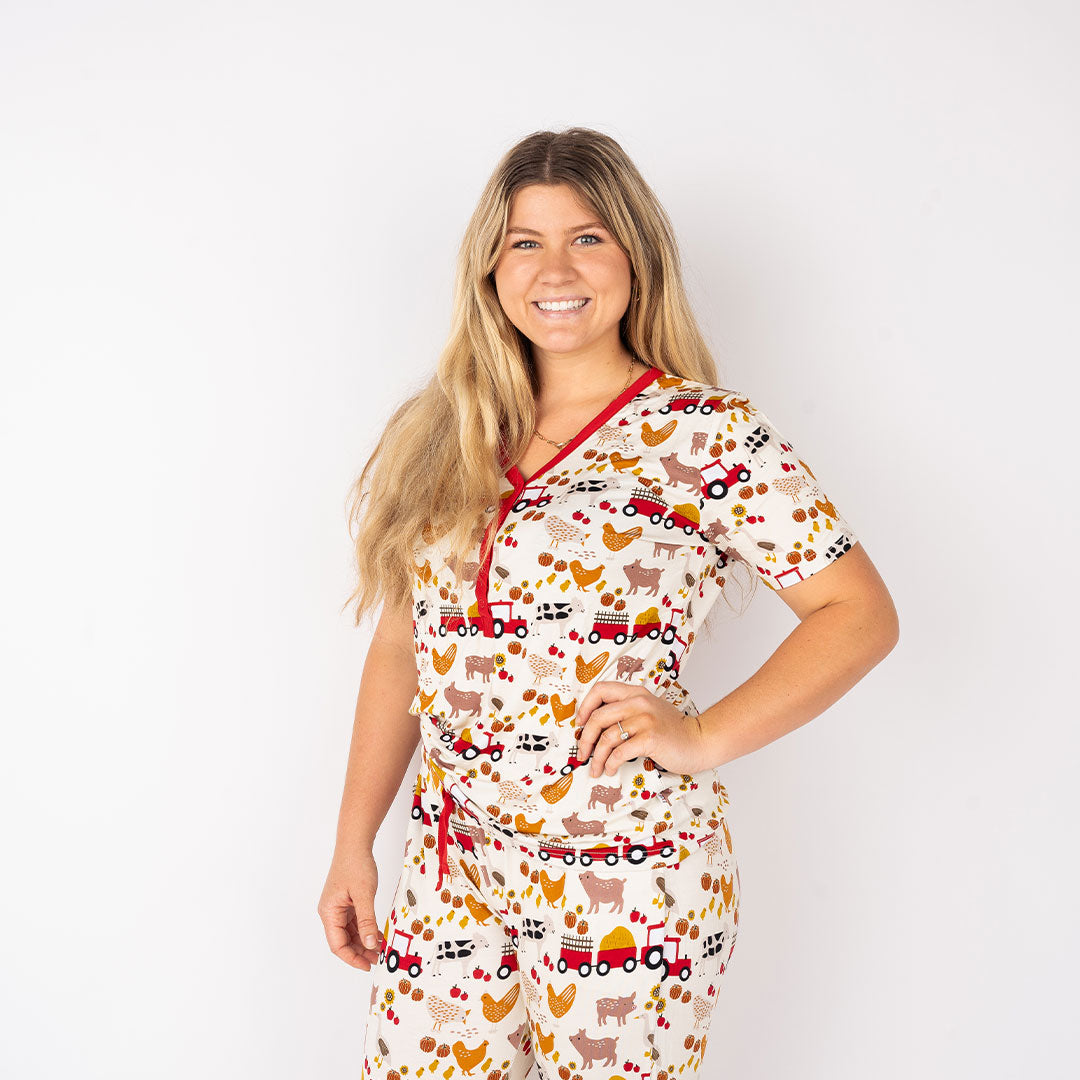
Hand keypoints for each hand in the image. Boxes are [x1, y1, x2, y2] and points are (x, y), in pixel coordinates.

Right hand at [318, 847, 384, 970]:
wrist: (355, 843)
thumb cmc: (356, 865)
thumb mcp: (364, 894)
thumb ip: (367, 920)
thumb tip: (371, 944)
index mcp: (329, 912)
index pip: (337, 944)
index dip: (352, 958)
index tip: (367, 966)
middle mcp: (331, 912)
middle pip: (343, 940)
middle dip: (360, 951)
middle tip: (378, 959)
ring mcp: (339, 907)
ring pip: (350, 932)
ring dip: (364, 941)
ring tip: (380, 950)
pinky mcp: (347, 902)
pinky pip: (355, 922)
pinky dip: (366, 929)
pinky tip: (378, 934)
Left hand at [573, 681, 711, 778]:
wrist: (700, 740)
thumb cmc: (672, 730)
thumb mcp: (648, 711)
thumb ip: (626, 711)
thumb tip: (595, 726)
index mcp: (635, 693)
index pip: (601, 689)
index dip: (585, 706)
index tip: (580, 724)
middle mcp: (638, 702)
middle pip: (598, 717)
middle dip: (584, 738)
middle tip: (581, 753)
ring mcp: (645, 720)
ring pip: (607, 737)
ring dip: (596, 757)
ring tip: (596, 768)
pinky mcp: (650, 738)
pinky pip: (620, 751)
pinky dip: (610, 763)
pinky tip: (610, 769)